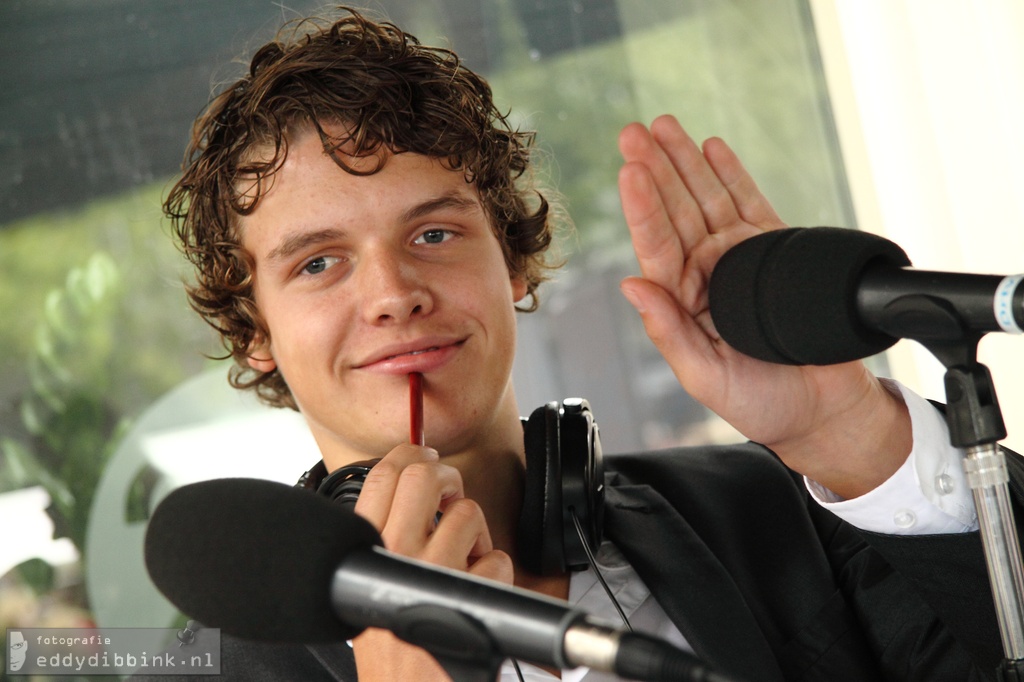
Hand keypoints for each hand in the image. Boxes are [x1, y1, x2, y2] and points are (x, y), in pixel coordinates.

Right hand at [350, 444, 512, 680]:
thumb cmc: (389, 650)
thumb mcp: (362, 591)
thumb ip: (379, 545)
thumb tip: (408, 500)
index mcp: (364, 551)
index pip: (378, 476)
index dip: (406, 454)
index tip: (421, 455)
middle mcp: (395, 554)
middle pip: (424, 475)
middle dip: (446, 476)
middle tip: (450, 494)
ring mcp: (434, 572)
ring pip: (468, 512)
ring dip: (476, 534)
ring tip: (466, 559)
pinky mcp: (470, 595)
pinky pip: (497, 558)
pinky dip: (496, 572)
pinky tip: (480, 592)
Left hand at [617, 115, 909, 496]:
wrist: (825, 410)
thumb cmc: (762, 403)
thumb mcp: (706, 377)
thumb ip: (669, 333)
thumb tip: (630, 285)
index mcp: (682, 303)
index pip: (656, 248)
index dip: (642, 209)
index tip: (630, 172)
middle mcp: (705, 275)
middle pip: (675, 212)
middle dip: (655, 171)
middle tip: (634, 132)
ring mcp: (739, 259)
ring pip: (707, 199)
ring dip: (686, 162)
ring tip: (665, 127)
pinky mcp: (775, 251)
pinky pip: (749, 203)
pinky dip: (732, 174)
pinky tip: (711, 147)